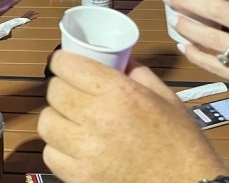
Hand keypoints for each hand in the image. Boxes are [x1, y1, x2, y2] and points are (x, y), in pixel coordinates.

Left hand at [38, 51, 227, 182]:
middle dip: (61, 86)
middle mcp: (98, 119)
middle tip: (73, 90)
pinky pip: (51, 154)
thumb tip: (118, 57)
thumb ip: (136, 73)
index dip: (63, 60)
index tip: (64, 62)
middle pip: (54, 91)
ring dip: (57, 117)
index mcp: (119, 93)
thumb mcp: (165, 98)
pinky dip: (59, 148)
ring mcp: (86, 151)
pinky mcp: (80, 177)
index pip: (68, 65)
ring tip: (73, 120)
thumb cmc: (181, 146)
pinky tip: (77, 146)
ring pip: (46, 122)